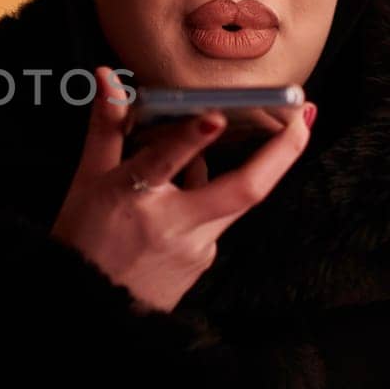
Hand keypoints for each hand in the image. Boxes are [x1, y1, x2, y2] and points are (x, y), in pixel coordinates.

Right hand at [51, 66, 314, 313]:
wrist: (93, 311)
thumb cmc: (83, 240)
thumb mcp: (86, 181)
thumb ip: (107, 127)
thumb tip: (106, 77)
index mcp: (131, 198)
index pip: (164, 164)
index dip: (189, 139)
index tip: (215, 115)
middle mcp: (171, 225)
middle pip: (242, 190)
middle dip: (282, 151)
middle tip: (306, 115)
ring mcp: (194, 248)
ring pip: (236, 199)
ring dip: (259, 164)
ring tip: (279, 129)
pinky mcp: (204, 260)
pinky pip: (217, 216)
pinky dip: (212, 192)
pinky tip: (194, 184)